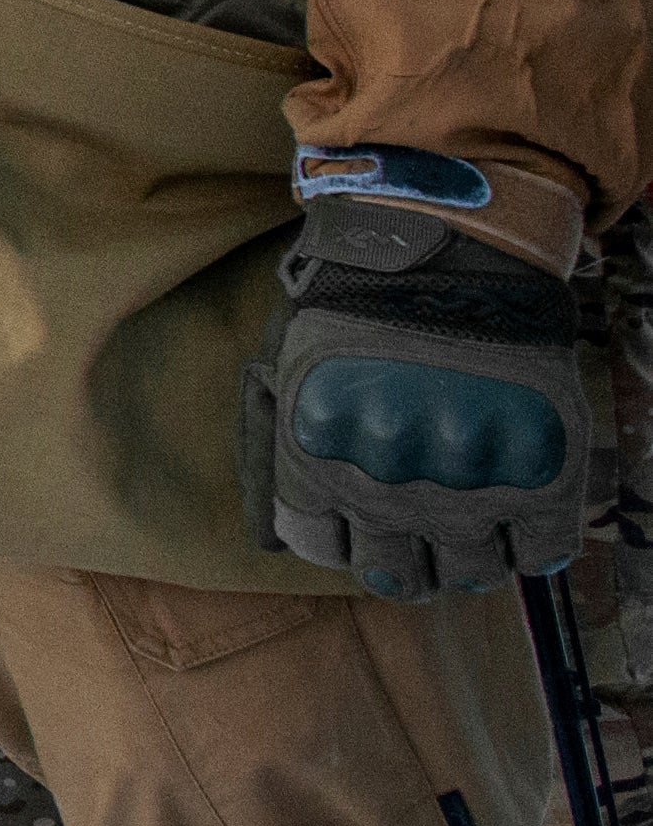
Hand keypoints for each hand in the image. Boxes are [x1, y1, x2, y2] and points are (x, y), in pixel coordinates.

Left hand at [246, 179, 587, 596]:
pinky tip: (518, 511)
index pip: (318, 545)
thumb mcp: (288, 371)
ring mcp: (469, 485)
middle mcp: (387, 483)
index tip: (357, 522)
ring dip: (466, 559)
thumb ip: (286, 452)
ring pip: (468, 572)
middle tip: (419, 534)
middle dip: (404, 561)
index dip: (340, 536)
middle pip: (395, 575)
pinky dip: (530, 544)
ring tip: (470, 524)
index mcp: (315, 456)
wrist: (453, 250)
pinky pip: (539, 554)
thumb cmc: (358, 304)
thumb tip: (282, 536)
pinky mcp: (543, 477)